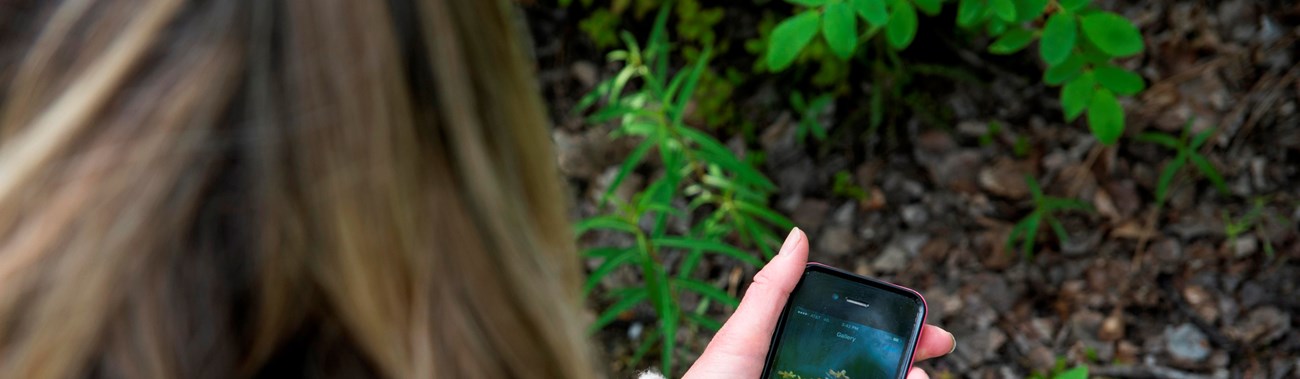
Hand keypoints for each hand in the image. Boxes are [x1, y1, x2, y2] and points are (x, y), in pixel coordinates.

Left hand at [683, 228, 955, 378]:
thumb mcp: (743, 335)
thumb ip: (773, 289)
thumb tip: (798, 235)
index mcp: (797, 354)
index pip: (854, 339)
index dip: (892, 330)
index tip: (924, 324)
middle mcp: (813, 377)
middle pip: (874, 367)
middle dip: (910, 357)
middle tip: (938, 346)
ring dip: (904, 377)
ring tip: (917, 376)